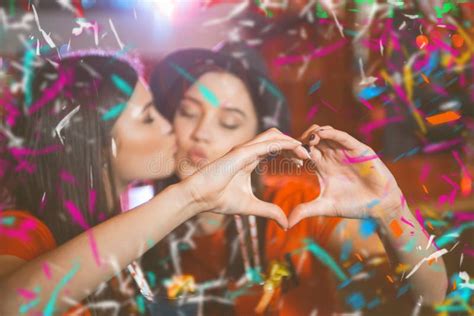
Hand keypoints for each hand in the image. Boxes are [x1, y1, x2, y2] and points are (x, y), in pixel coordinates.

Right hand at [182, 128, 310, 228]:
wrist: (199, 197)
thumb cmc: (219, 199)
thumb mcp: (251, 206)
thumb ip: (269, 211)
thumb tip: (286, 223)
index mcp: (250, 159)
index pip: (274, 148)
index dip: (290, 152)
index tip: (303, 163)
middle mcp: (248, 151)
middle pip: (277, 138)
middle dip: (294, 144)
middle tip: (309, 157)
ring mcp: (244, 149)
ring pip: (274, 135)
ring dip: (292, 141)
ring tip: (306, 153)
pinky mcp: (242, 152)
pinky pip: (267, 143)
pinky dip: (284, 143)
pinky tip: (296, 150)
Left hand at [288, 125, 403, 227]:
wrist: (379, 207)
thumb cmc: (353, 206)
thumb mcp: (325, 207)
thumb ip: (305, 211)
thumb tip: (286, 224)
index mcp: (322, 166)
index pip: (304, 151)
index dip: (294, 150)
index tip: (283, 155)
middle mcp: (332, 156)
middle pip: (312, 139)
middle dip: (301, 138)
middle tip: (292, 143)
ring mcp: (344, 151)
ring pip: (326, 133)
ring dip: (314, 133)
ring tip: (306, 139)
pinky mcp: (358, 149)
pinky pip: (342, 137)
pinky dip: (331, 133)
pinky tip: (320, 135)